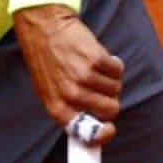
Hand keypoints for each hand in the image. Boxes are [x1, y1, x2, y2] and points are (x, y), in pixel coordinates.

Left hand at [12, 5, 122, 144]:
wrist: (45, 29)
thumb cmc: (47, 63)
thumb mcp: (50, 93)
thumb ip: (71, 111)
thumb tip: (96, 130)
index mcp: (58, 109)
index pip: (87, 133)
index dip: (103, 134)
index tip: (109, 129)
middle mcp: (72, 96)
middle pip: (110, 110)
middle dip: (110, 101)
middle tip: (99, 90)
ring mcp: (85, 77)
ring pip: (116, 89)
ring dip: (110, 81)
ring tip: (94, 70)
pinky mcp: (97, 59)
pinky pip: (118, 71)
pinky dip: (113, 66)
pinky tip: (100, 60)